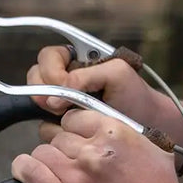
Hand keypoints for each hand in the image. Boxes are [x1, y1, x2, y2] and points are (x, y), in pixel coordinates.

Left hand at [11, 109, 182, 182]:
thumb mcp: (151, 144)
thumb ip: (123, 130)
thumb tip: (98, 124)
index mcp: (115, 132)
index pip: (75, 116)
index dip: (74, 125)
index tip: (74, 132)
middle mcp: (93, 151)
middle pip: (58, 135)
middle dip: (63, 143)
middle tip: (70, 154)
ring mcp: (76, 176)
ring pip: (42, 152)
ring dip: (47, 157)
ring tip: (55, 165)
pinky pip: (31, 173)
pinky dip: (26, 168)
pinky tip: (29, 168)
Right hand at [27, 46, 166, 131]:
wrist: (146, 124)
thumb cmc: (135, 94)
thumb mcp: (117, 74)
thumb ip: (86, 75)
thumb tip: (55, 95)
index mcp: (79, 59)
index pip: (49, 56)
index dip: (50, 69)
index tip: (63, 84)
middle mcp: (66, 77)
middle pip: (36, 76)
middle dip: (44, 90)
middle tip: (61, 104)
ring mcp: (62, 101)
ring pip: (35, 100)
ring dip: (47, 108)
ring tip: (68, 114)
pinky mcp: (61, 123)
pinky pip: (43, 123)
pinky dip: (52, 125)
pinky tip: (69, 125)